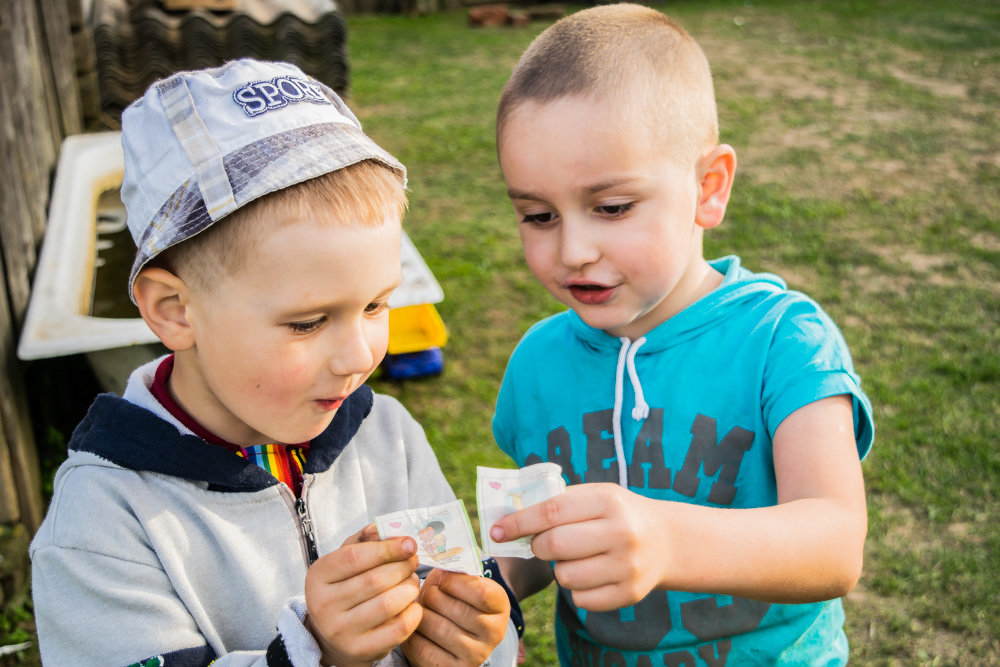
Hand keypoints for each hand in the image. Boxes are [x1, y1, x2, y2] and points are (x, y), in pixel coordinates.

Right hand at [304, 524, 422, 665]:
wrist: (336, 635)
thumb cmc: (347, 586)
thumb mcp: (347, 560)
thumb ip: (365, 540)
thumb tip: (386, 529)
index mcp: (318, 576)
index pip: (354, 557)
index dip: (387, 548)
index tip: (410, 543)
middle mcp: (323, 605)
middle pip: (375, 580)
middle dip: (403, 567)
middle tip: (413, 562)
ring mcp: (340, 631)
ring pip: (388, 603)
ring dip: (409, 588)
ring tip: (412, 582)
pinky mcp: (360, 650)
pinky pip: (398, 628)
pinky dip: (413, 612)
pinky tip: (413, 604)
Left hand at [402, 568, 510, 665]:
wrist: (459, 634)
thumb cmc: (457, 598)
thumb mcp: (465, 581)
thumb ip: (455, 570)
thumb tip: (436, 558)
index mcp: (501, 606)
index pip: (480, 592)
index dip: (454, 581)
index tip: (442, 577)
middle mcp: (494, 634)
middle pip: (455, 609)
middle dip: (432, 595)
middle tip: (425, 592)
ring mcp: (476, 655)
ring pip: (437, 627)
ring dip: (420, 613)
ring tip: (419, 607)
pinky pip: (422, 649)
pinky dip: (412, 634)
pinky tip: (415, 626)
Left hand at [490, 483, 664, 611]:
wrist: (665, 541)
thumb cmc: (617, 513)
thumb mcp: (596, 494)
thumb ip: (558, 501)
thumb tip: (509, 516)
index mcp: (608, 501)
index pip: (551, 511)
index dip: (519, 523)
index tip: (496, 531)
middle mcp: (621, 532)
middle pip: (555, 546)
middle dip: (537, 546)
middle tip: (540, 545)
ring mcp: (627, 566)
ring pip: (565, 577)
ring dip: (558, 570)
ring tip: (573, 558)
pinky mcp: (630, 594)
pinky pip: (581, 600)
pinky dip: (577, 590)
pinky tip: (589, 575)